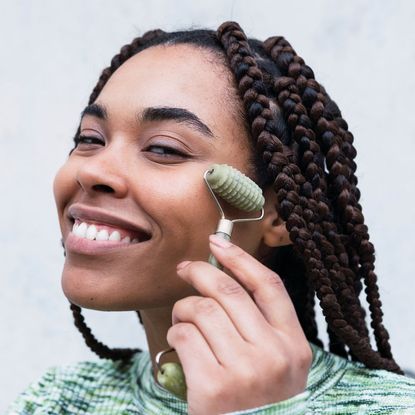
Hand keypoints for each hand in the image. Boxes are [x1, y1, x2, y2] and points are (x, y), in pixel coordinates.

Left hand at [166, 234, 312, 414]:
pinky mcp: (213, 388)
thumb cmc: (257, 399)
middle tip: (184, 269)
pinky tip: (179, 344)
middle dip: (199, 272)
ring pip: (202, 310)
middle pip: (228, 291)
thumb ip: (259, 325)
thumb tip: (219, 277)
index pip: (268, 286)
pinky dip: (175, 333)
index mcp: (294, 345)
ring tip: (182, 320)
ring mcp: (245, 372)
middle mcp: (274, 355)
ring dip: (183, 309)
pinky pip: (185, 335)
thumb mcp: (276, 362)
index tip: (218, 242)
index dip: (241, 258)